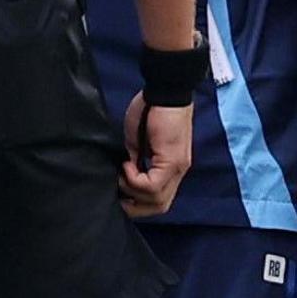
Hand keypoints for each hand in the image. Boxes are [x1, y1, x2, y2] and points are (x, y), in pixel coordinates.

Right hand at [119, 95, 192, 216]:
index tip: (121, 193)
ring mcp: (177, 168)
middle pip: (160, 206)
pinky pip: (152, 185)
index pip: (160, 199)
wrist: (165, 91)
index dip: (139, 203)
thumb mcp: (139, 140)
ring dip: (132, 191)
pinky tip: (127, 165)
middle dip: (135, 206)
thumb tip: (126, 174)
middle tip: (119, 194)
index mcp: (171, 168)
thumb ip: (136, 159)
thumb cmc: (151, 108)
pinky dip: (135, 180)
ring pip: (157, 200)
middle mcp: (178, 172)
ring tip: (122, 173)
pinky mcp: (171, 161)